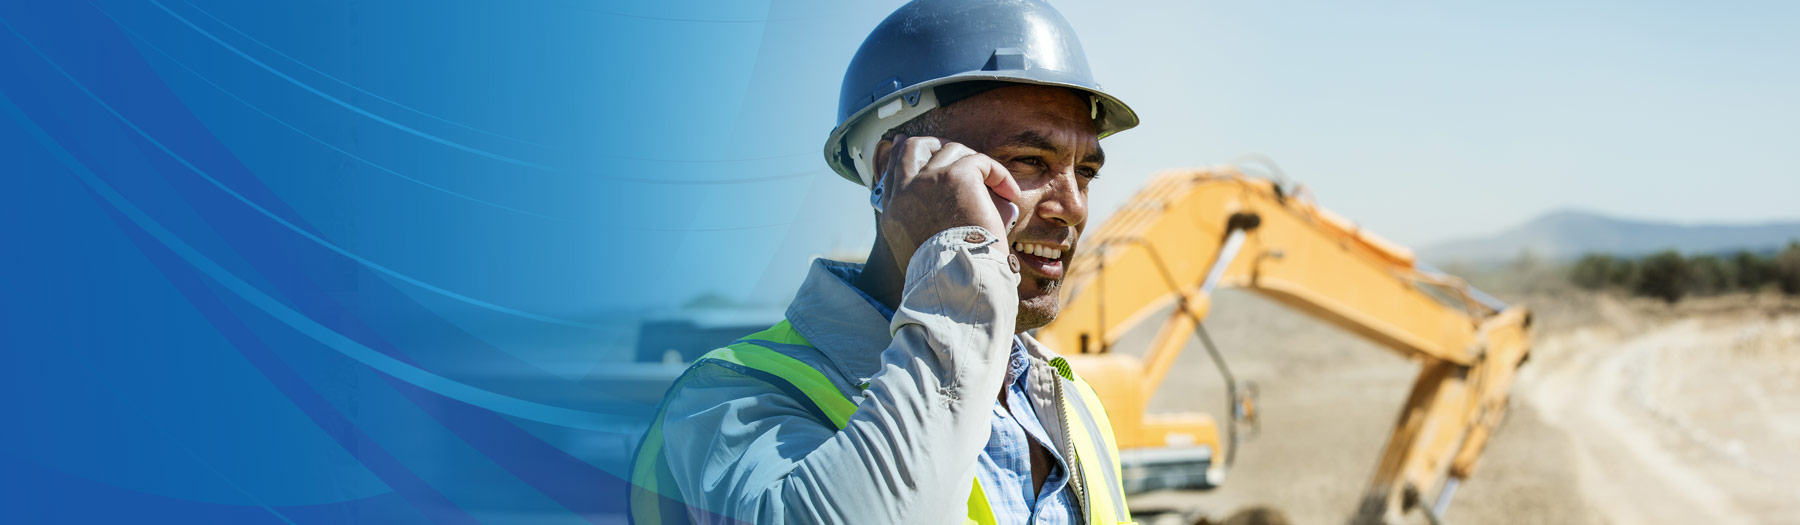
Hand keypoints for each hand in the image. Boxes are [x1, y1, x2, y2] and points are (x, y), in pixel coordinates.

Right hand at [873, 134, 1020, 272]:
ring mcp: (929, 180)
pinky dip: (998, 174)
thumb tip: (950, 207)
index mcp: (893, 210)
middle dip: (936, 145)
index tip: (924, 154)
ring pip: (951, 151)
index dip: (908, 155)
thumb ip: (923, 223)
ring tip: (993, 187)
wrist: (956, 281)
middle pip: (913, 146)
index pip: (893, 167)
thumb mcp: (919, 249)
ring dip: (975, 165)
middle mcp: (906, 191)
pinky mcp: (957, 176)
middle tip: (960, 159)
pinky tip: (1008, 193)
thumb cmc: (947, 274)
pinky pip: (980, 161)